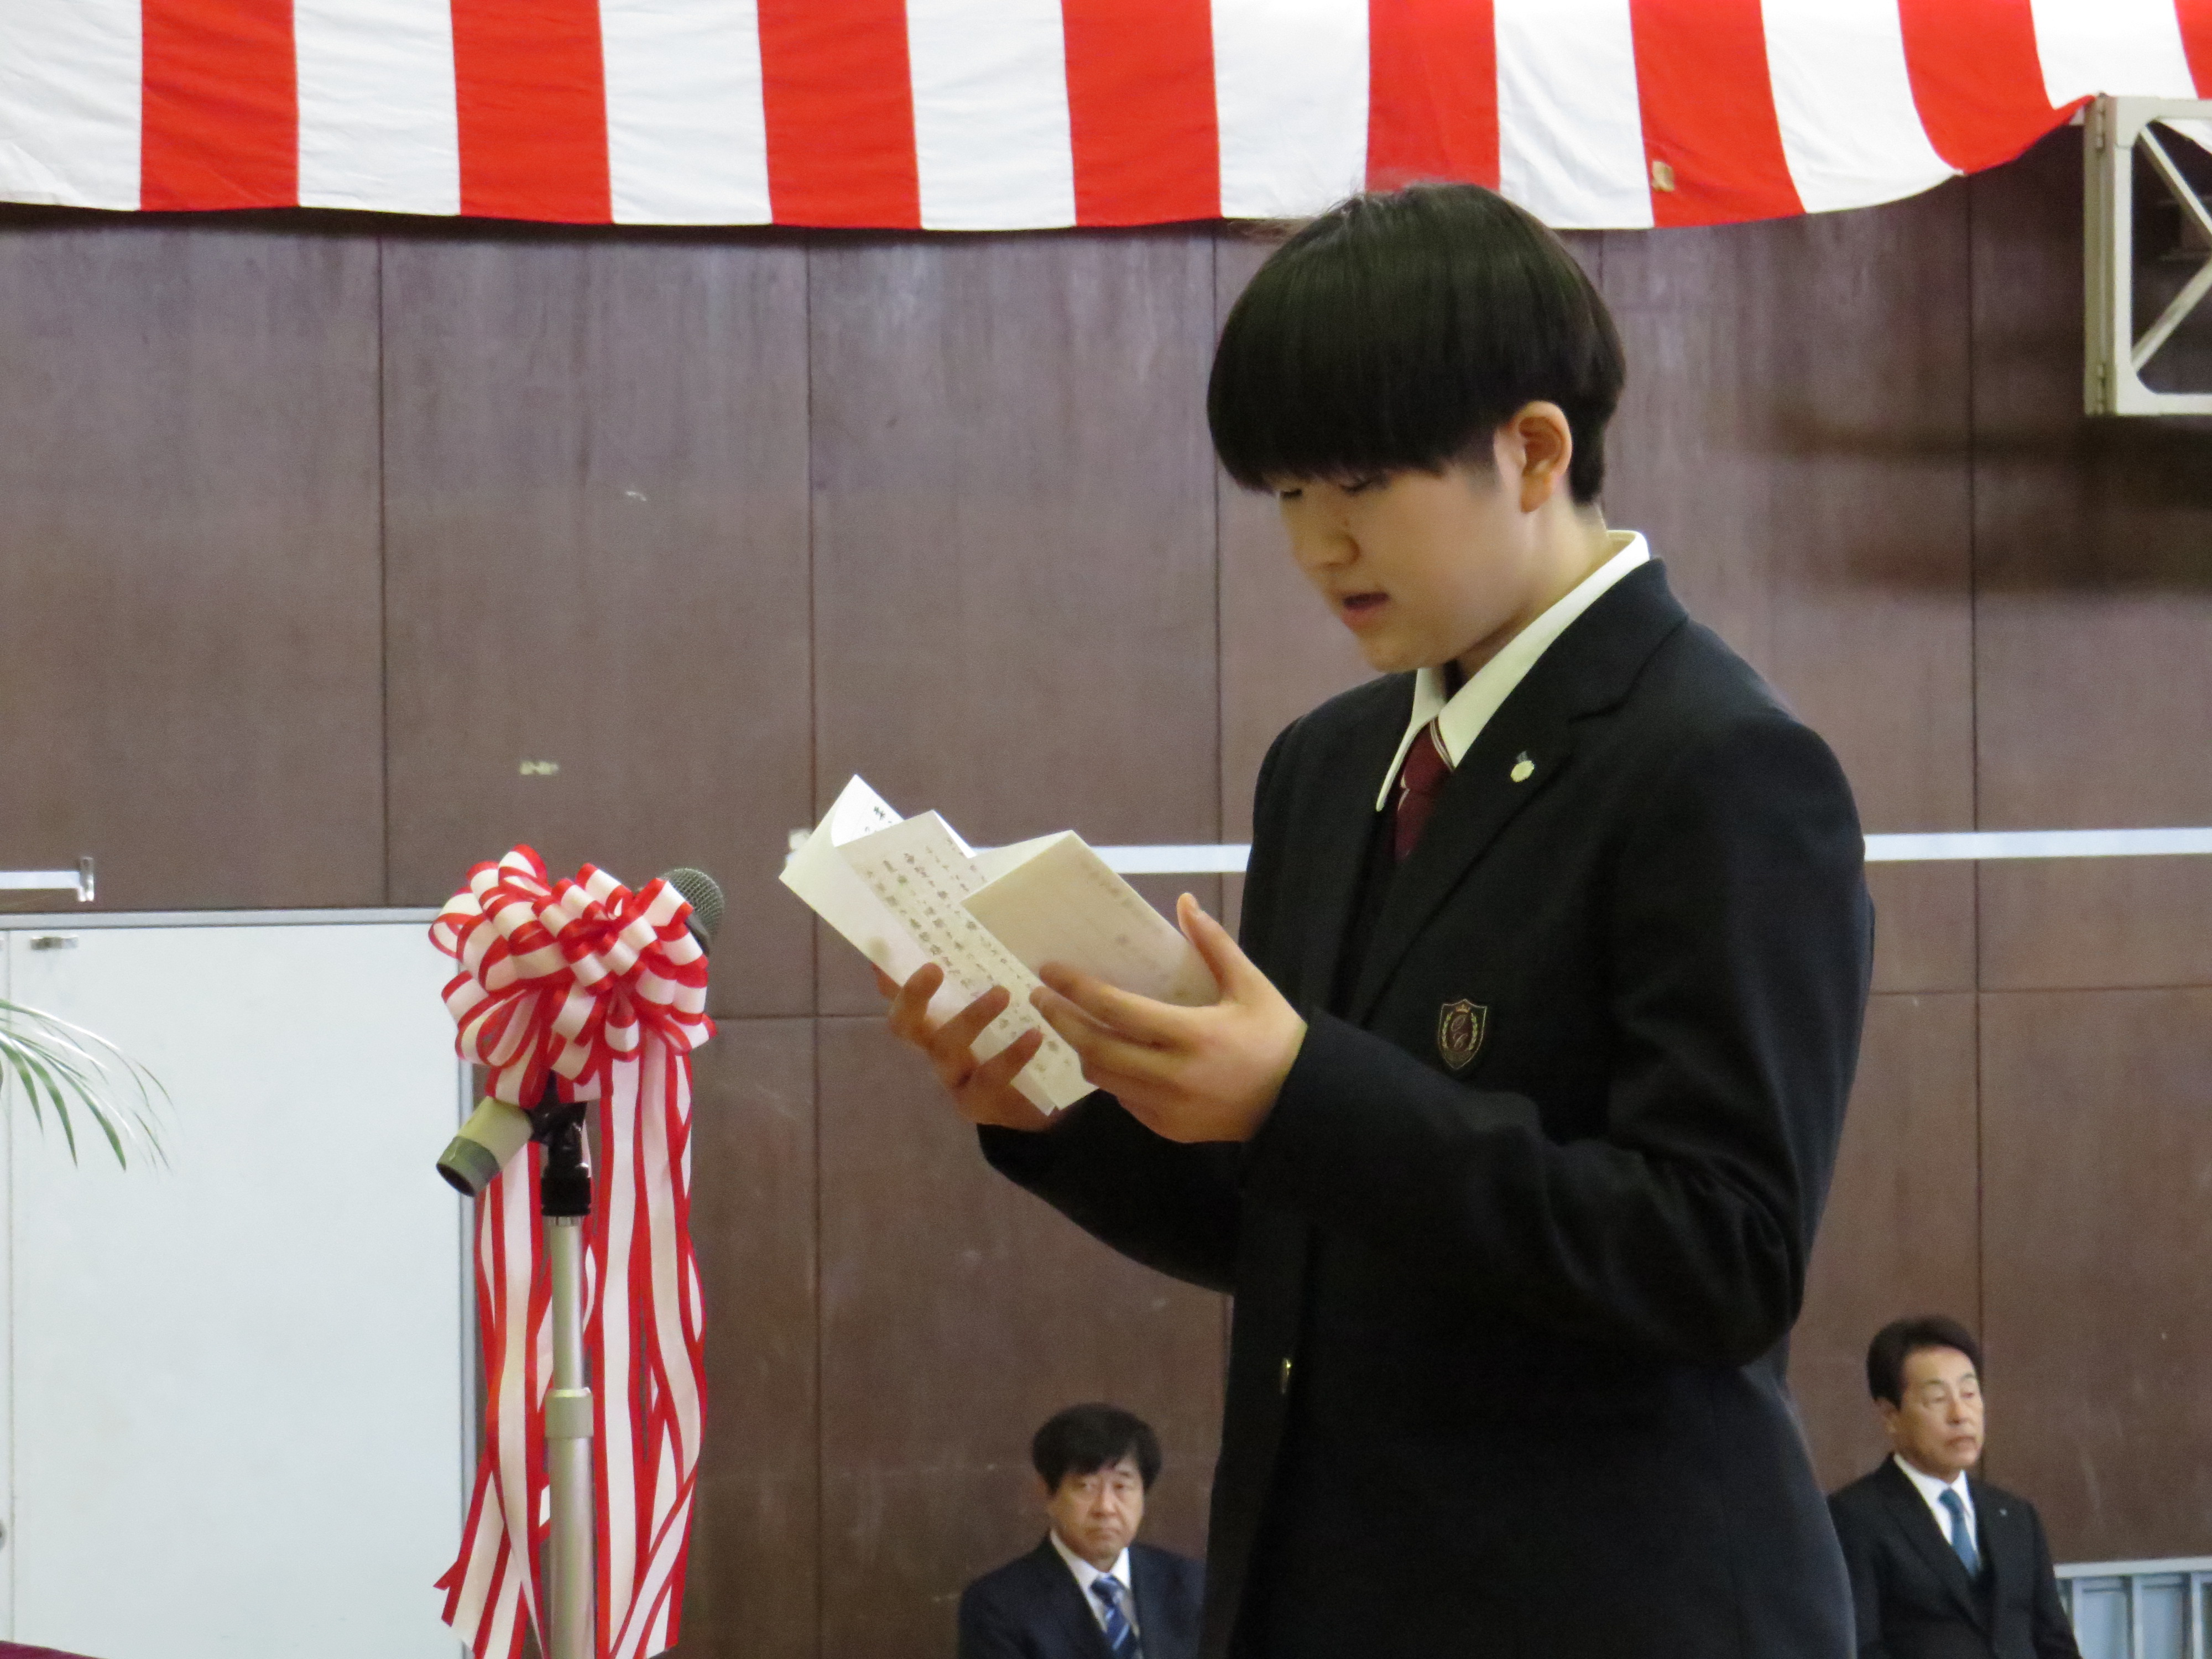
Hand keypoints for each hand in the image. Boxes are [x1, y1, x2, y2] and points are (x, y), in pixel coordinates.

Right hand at [877, 962, 1052, 1132]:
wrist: (1051, 1107)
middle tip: (934, 968)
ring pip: (945, 1047)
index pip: (905, 995)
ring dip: (970, 1016)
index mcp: (940, 1021)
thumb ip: (1024, 989)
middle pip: (905, 1025)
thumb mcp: (1028, 1011)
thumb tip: (1040, 963)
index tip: (885, 945)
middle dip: (912, 996)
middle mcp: (937, 1048)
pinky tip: (1034, 1036)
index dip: (891, 975)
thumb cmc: (1031, 1047)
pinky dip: (1011, 1055)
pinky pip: (987, 1079)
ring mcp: (953, 1078)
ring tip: (1002, 993)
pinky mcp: (976, 1103)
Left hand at [1030, 893, 1305, 1143]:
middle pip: (1095, 1048)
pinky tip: (1110, 1057)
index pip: (1115, 1009)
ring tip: (1071, 1024)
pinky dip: (1112, 1077)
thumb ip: (1213, 945)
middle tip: (1039, 998)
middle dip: (1061, 1020)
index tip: (1048, 971)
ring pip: (1103, 1078)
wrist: (1301, 1105)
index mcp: (1192, 1035)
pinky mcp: (1169, 1130)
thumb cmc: (1277, 1039)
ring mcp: (1168, 1109)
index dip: (1075, 989)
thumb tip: (1185, 903)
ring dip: (1083, 1050)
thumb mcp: (1251, 986)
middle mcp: (1172, 1076)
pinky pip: (1124, 1100)